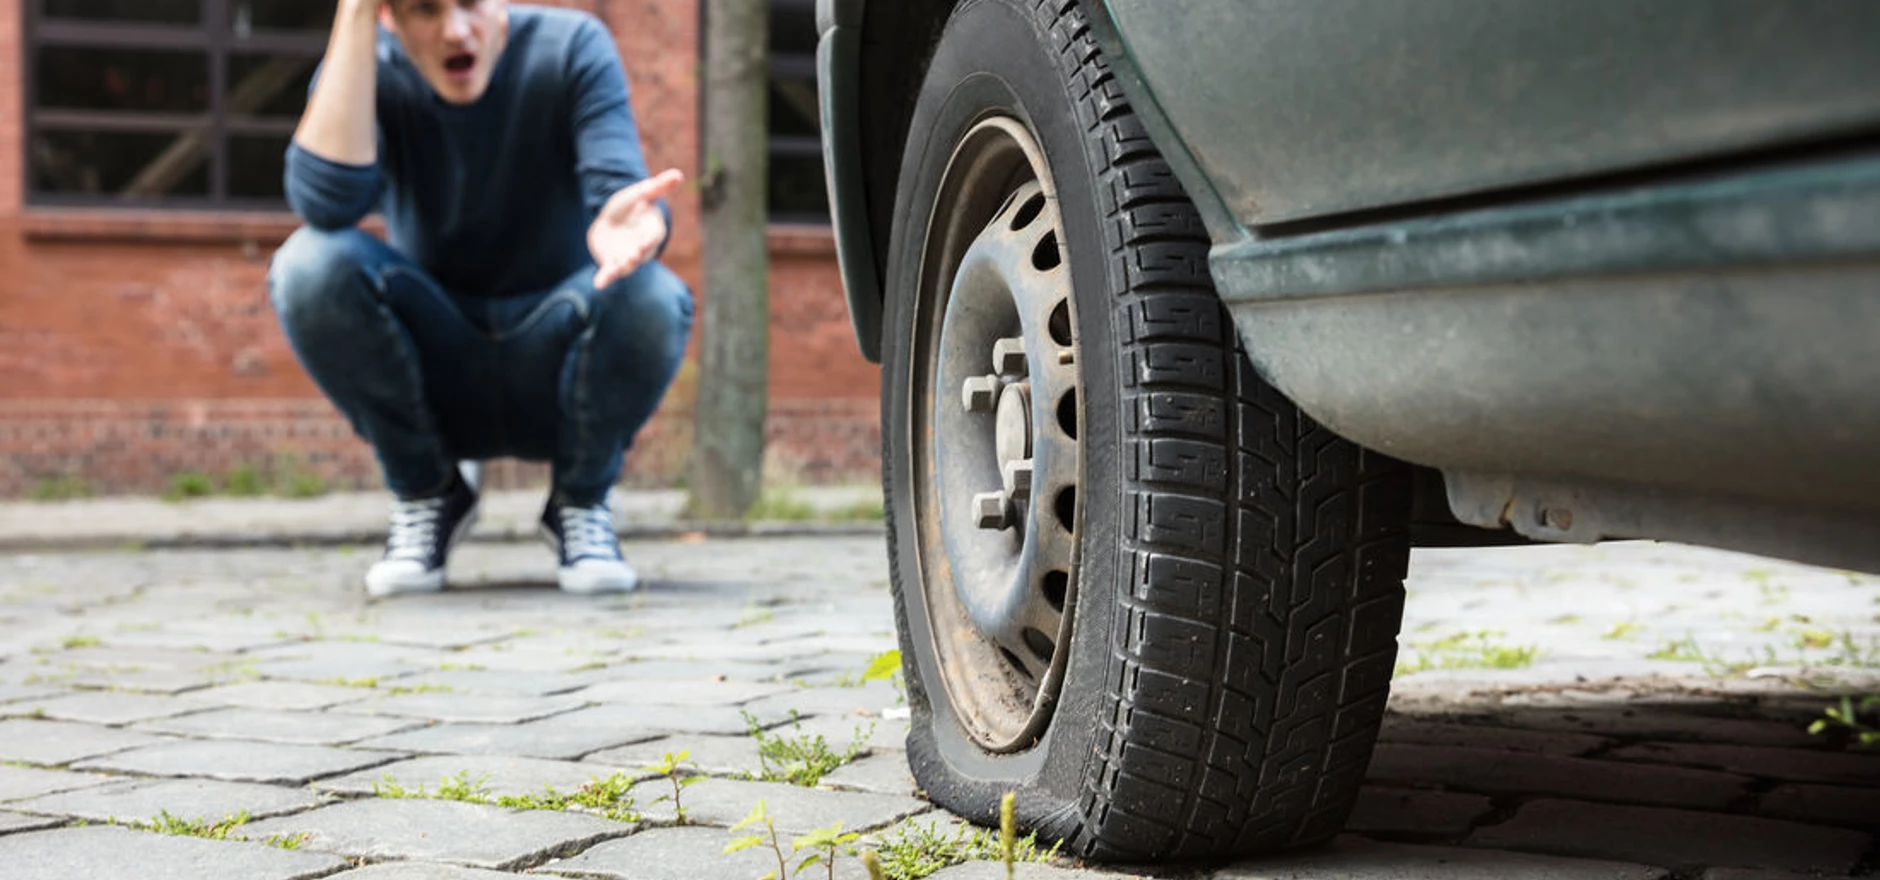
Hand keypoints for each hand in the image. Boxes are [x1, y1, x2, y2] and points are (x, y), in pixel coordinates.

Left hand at [589, 169, 684, 288]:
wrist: (613, 221)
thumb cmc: (632, 206)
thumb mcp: (642, 193)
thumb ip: (659, 186)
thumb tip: (678, 173)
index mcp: (651, 231)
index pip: (652, 236)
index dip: (648, 240)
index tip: (645, 242)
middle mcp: (642, 248)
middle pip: (641, 254)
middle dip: (636, 255)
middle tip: (632, 256)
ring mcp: (627, 257)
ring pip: (626, 265)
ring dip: (621, 268)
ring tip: (613, 272)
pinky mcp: (612, 263)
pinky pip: (609, 273)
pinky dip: (605, 279)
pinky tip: (598, 284)